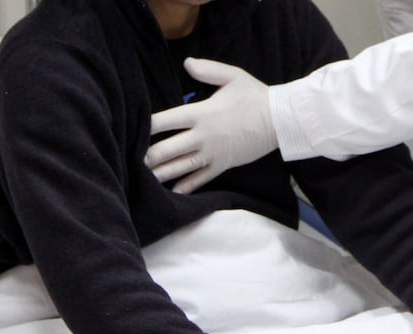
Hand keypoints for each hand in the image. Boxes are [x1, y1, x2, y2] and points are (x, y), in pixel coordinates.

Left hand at [145, 58, 277, 193]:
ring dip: (161, 173)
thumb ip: (207, 70)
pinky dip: (186, 186)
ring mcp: (212, 153)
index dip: (146, 126)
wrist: (280, 120)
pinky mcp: (222, 165)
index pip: (165, 120)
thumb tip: (187, 63)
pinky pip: (200, 179)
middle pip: (167, 149)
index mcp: (201, 113)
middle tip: (132, 159)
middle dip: (148, 155)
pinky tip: (173, 191)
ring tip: (144, 177)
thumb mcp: (232, 76)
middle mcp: (203, 136)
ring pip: (180, 167)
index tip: (132, 129)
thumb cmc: (255, 96)